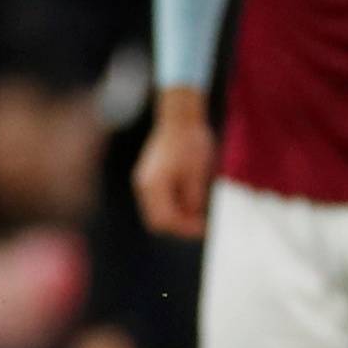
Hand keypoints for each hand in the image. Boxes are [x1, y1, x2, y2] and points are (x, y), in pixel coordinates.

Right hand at [133, 96, 216, 235]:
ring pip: (157, 211)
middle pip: (157, 220)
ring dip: (176, 215)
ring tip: (198, 212)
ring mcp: (145, 180)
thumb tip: (193, 216)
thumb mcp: (197, 174)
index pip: (165, 220)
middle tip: (200, 225)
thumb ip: (192, 199)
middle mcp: (144, 185)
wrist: (180, 118)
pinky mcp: (150, 176)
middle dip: (179, 225)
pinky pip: (159, 200)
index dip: (185, 228)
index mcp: (154, 186)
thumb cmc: (191, 143)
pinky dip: (173, 204)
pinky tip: (191, 200)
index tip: (203, 228)